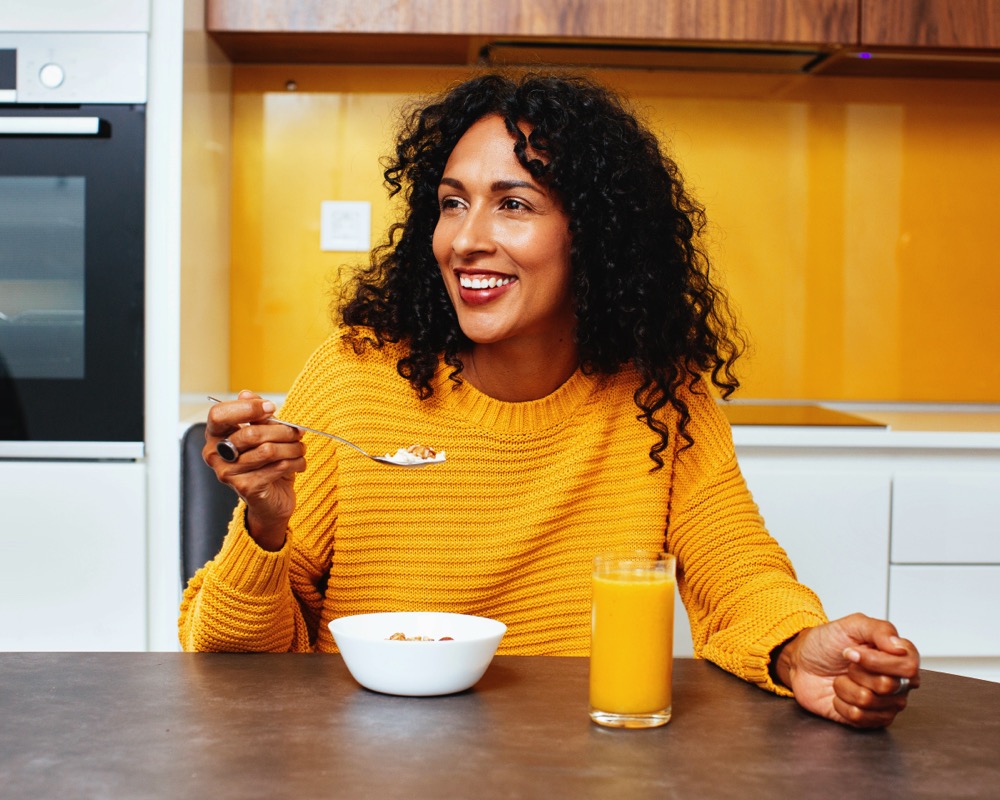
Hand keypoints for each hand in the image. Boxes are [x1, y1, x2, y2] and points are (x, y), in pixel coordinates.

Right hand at [204, 390, 305, 550]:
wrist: (271, 501)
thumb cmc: (265, 463)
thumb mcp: (262, 435)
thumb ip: (255, 415)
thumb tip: (246, 393)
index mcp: (215, 436)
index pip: (219, 415)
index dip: (247, 408)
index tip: (272, 408)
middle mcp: (216, 454)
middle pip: (250, 433)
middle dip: (282, 430)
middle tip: (298, 431)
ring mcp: (228, 473)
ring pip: (268, 450)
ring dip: (292, 447)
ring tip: (301, 448)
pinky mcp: (246, 487)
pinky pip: (277, 467)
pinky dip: (295, 462)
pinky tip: (300, 463)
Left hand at [774, 612, 919, 728]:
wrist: (802, 663)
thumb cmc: (827, 643)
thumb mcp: (851, 625)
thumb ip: (880, 630)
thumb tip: (900, 647)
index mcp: (898, 657)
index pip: (908, 666)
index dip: (876, 661)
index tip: (852, 652)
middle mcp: (897, 682)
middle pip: (888, 685)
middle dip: (856, 672)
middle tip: (847, 665)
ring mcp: (885, 703)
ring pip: (869, 701)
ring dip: (845, 687)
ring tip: (842, 678)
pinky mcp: (870, 720)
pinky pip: (858, 716)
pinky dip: (840, 703)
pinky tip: (839, 694)